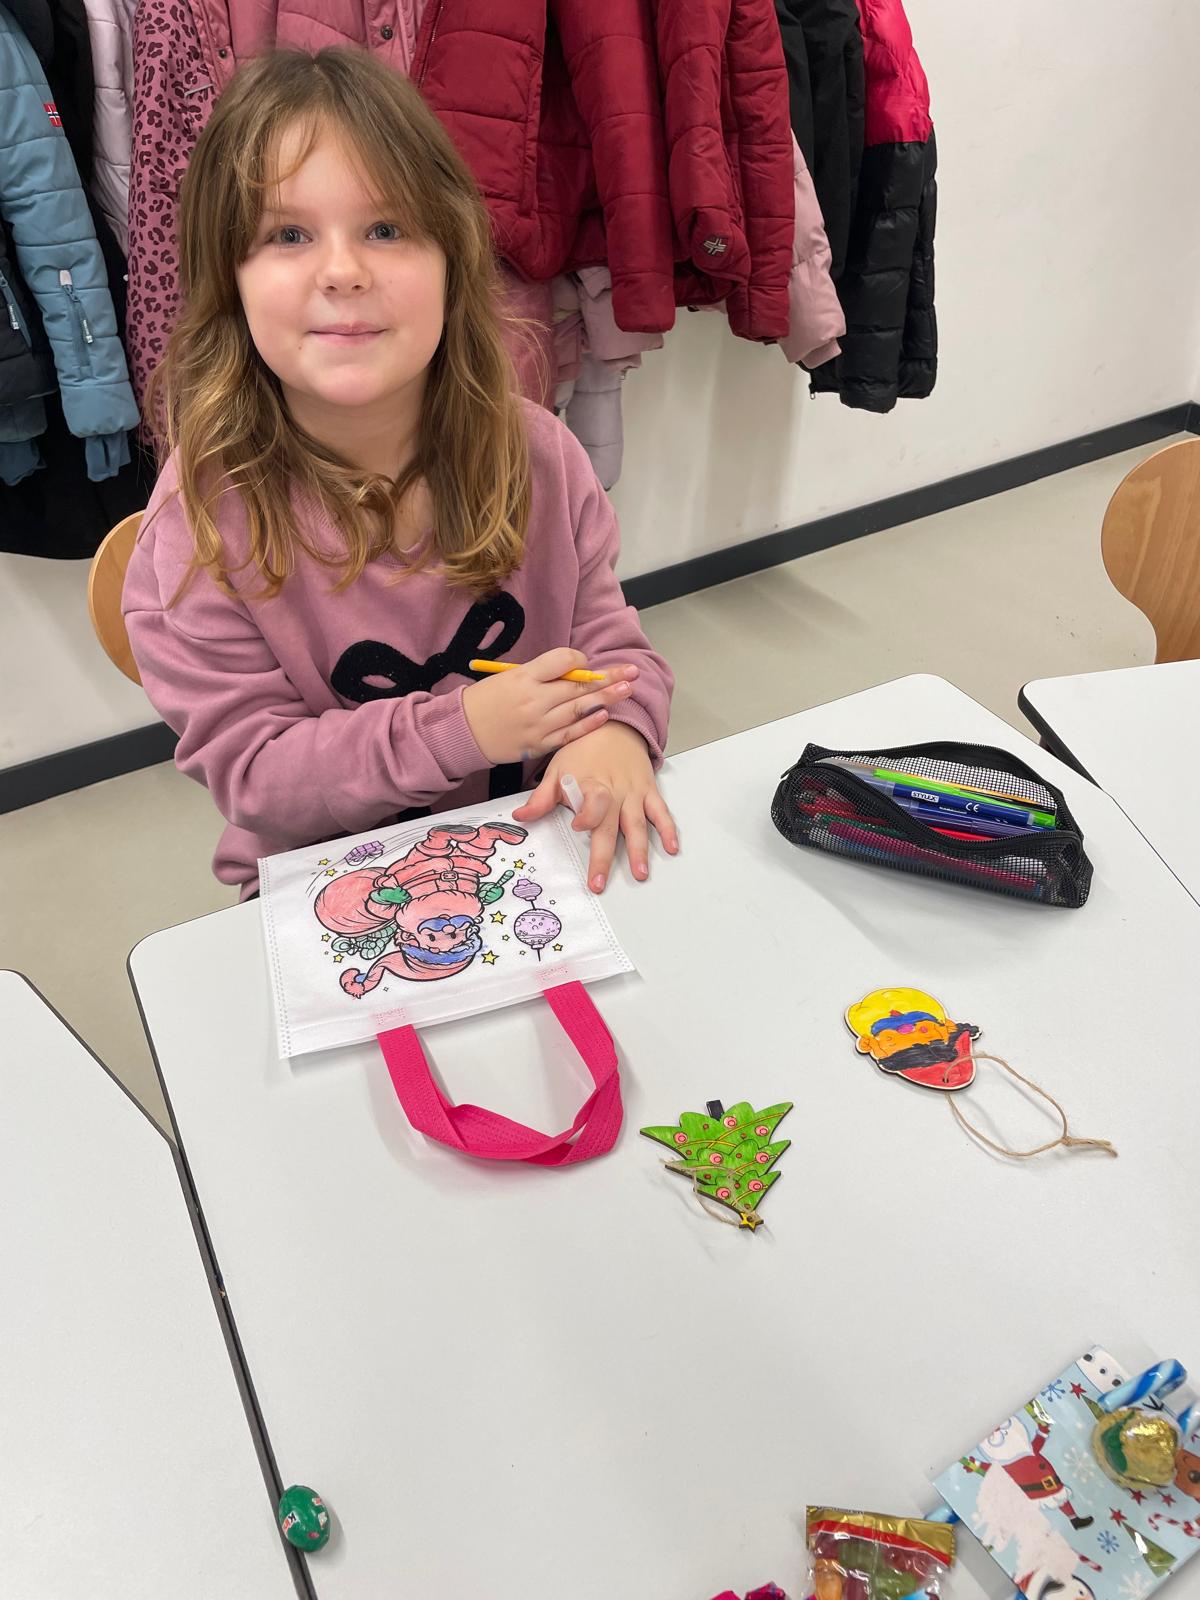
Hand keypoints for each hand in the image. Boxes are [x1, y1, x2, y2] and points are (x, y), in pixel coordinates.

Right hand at [462, 649, 639, 766]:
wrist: (463, 731)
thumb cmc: (486, 700)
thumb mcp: (508, 676)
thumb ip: (540, 674)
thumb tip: (574, 670)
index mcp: (524, 677)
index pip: (562, 661)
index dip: (579, 660)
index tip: (585, 662)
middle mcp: (533, 700)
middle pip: (578, 686)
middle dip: (608, 678)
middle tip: (631, 672)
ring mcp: (538, 724)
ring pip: (579, 709)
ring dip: (606, 699)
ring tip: (626, 690)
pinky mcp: (539, 744)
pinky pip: (569, 734)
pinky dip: (588, 724)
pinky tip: (605, 714)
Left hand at [513, 722, 678, 891]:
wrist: (615, 727)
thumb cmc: (583, 750)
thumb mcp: (557, 769)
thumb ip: (541, 797)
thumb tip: (520, 817)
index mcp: (591, 785)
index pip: (592, 801)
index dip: (588, 814)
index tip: (580, 827)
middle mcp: (614, 793)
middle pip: (611, 827)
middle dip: (605, 856)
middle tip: (599, 882)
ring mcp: (633, 794)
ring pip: (637, 825)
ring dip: (639, 850)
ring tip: (640, 873)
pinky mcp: (648, 793)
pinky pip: (660, 812)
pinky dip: (668, 829)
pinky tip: (672, 847)